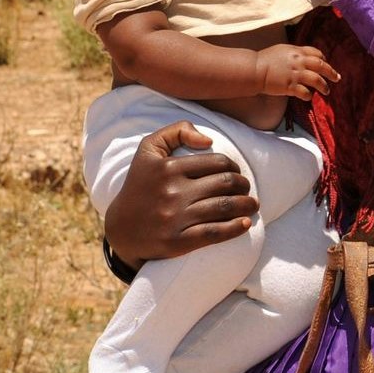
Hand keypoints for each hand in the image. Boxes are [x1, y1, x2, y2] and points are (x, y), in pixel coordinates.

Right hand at [103, 122, 259, 264]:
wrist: (121, 228)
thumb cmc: (140, 185)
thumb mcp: (149, 150)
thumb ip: (176, 131)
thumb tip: (208, 140)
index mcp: (168, 168)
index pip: (217, 162)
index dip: (233, 167)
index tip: (236, 173)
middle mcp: (172, 192)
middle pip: (225, 184)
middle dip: (244, 185)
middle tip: (247, 189)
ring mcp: (175, 218)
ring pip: (224, 207)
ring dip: (246, 205)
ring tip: (252, 205)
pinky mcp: (177, 242)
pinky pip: (214, 233)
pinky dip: (235, 228)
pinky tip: (245, 224)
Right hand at [255, 44, 339, 99]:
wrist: (254, 69)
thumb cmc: (265, 60)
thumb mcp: (282, 50)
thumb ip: (294, 53)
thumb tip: (303, 57)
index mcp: (297, 51)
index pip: (316, 53)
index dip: (323, 59)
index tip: (326, 64)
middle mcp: (299, 61)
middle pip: (321, 65)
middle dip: (331, 72)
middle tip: (337, 78)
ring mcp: (295, 74)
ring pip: (317, 80)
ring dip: (324, 86)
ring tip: (327, 91)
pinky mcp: (290, 86)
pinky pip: (305, 92)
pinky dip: (309, 95)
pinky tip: (309, 97)